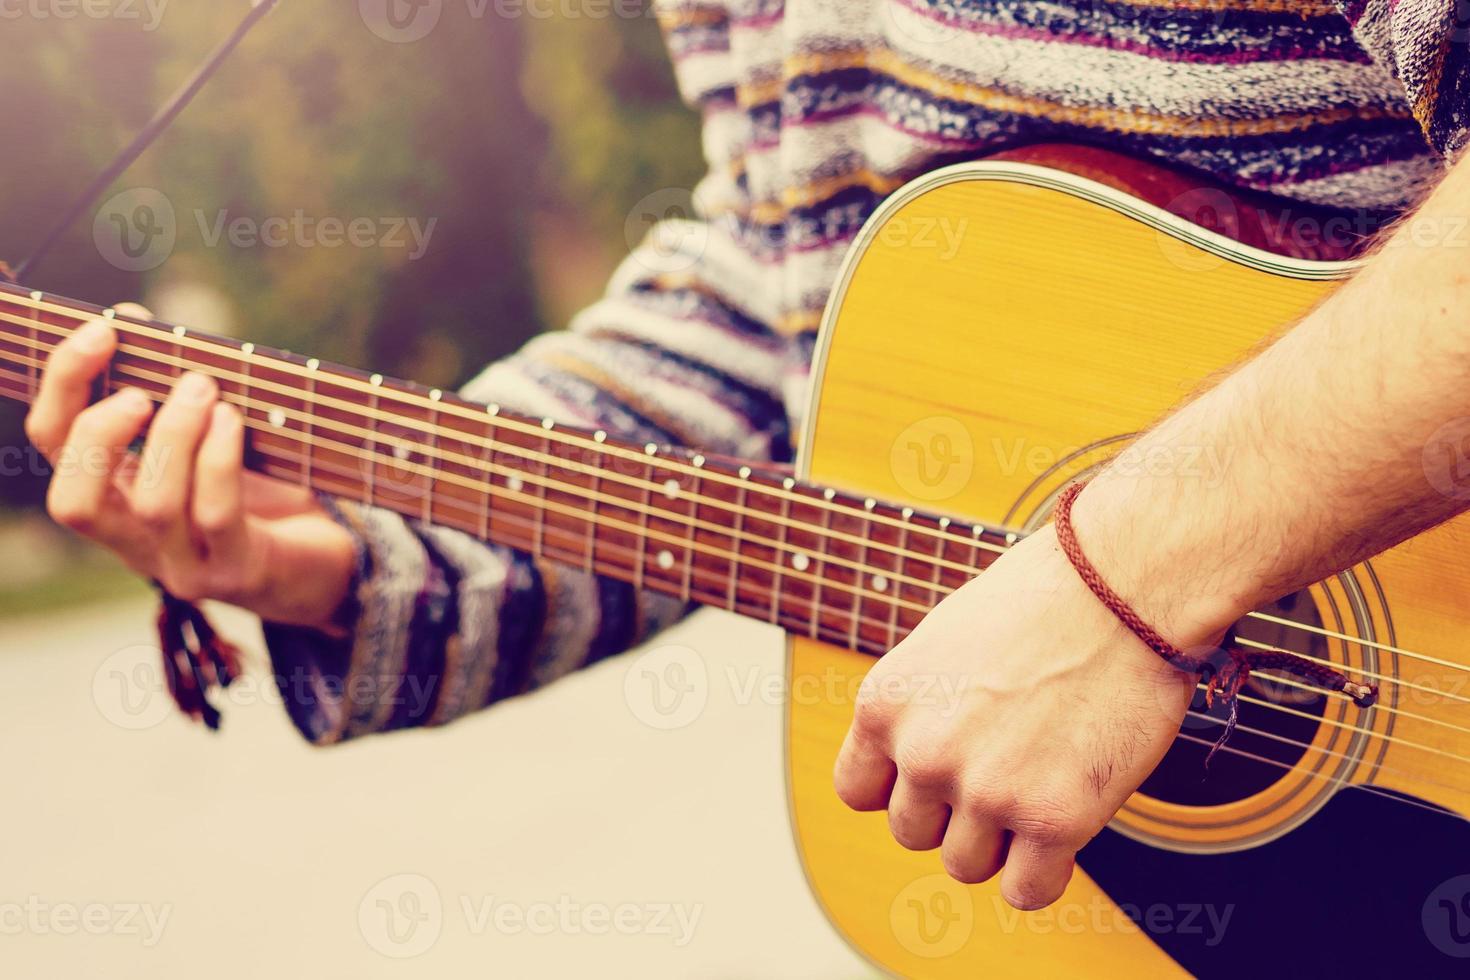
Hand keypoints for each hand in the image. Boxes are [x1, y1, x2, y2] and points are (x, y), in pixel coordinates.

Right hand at [24, 306, 355, 631]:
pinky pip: (216, 513)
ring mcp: (184, 563)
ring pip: (151, 505)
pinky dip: (219, 459)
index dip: (63, 387)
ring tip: (202, 388)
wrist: (321, 555)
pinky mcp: (238, 571)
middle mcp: (134, 541)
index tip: (102, 330)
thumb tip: (131, 316)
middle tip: (144, 386)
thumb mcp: (203, 433)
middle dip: (99, 430)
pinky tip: (231, 419)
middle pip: (73, 500)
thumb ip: (165, 384)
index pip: (55, 448)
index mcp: (113, 498)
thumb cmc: (258, 485)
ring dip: (174, 435)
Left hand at [833, 523, 1201, 909]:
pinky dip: (1044, 873)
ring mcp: (985, 790)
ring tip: (1042, 783)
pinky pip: (1025, 891)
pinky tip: (1067, 826)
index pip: (857, 791)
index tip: (939, 774)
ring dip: (1002, 841)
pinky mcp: (1053, 817)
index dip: (900, 787)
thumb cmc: (1046, 596)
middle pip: (913, 833)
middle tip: (1007, 767)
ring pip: (966, 866)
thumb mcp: (944, 640)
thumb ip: (920, 705)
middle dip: (955, 812)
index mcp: (885, 702)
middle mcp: (923, 752)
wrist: (1125, 580)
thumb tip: (914, 765)